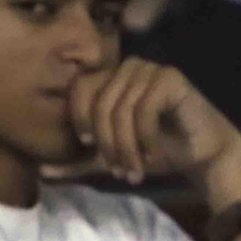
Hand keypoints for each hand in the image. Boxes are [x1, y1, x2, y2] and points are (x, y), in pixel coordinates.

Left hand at [68, 58, 240, 205]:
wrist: (199, 153)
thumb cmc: (153, 150)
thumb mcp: (109, 159)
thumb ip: (77, 163)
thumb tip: (40, 172)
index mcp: (107, 79)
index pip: (78, 89)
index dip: (78, 117)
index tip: (88, 145)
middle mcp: (126, 68)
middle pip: (100, 104)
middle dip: (107, 143)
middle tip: (119, 170)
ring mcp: (148, 69)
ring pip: (121, 110)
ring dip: (126, 147)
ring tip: (134, 169)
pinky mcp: (170, 78)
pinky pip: (144, 109)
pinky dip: (146, 138)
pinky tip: (153, 155)